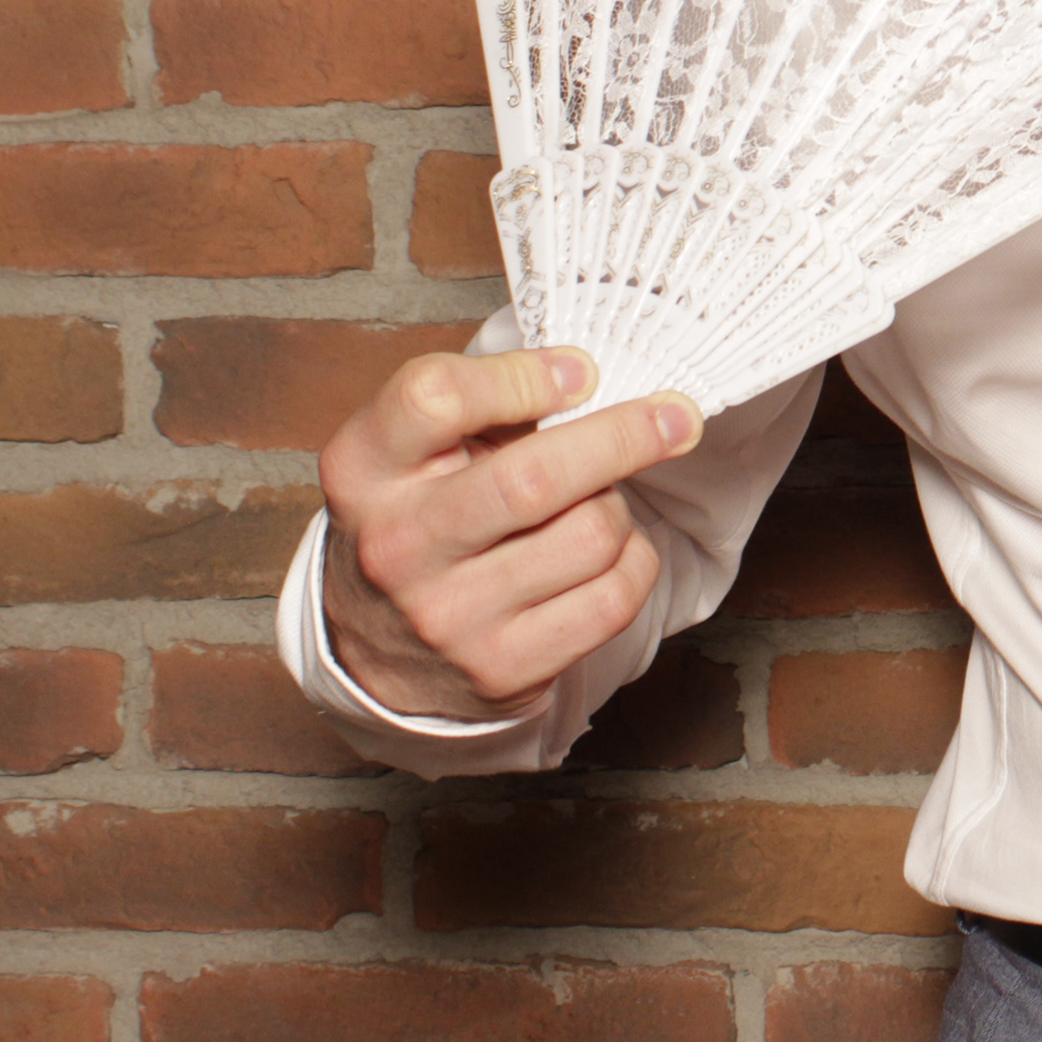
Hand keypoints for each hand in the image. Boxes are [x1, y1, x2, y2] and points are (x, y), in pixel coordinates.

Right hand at [317, 346, 702, 716]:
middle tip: (677, 414)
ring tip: (598, 503)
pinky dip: (635, 562)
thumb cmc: (421, 516)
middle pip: (533, 477)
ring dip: (618, 507)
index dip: (522, 376)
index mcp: (364, 470)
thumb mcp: (415, 449)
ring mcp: (447, 616)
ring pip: (590, 535)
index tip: (580, 372)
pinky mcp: (500, 668)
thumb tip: (588, 380)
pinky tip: (615, 552)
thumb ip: (486, 404)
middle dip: (624, 436)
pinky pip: (613, 599)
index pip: (437, 398)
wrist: (377, 649)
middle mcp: (397, 545)